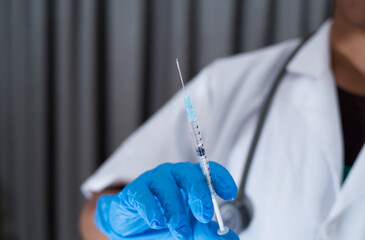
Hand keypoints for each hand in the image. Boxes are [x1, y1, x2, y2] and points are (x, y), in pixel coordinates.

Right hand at [94, 162, 238, 239]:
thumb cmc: (165, 223)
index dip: (220, 178)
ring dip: (175, 210)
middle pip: (189, 173)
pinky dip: (151, 210)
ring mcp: (154, 181)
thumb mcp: (190, 229)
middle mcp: (174, 176)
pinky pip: (143, 195)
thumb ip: (208, 232)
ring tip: (181, 232)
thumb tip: (232, 237)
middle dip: (199, 193)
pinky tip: (157, 223)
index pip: (209, 170)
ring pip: (166, 186)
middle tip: (204, 216)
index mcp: (191, 180)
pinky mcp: (135, 191)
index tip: (229, 193)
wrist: (133, 230)